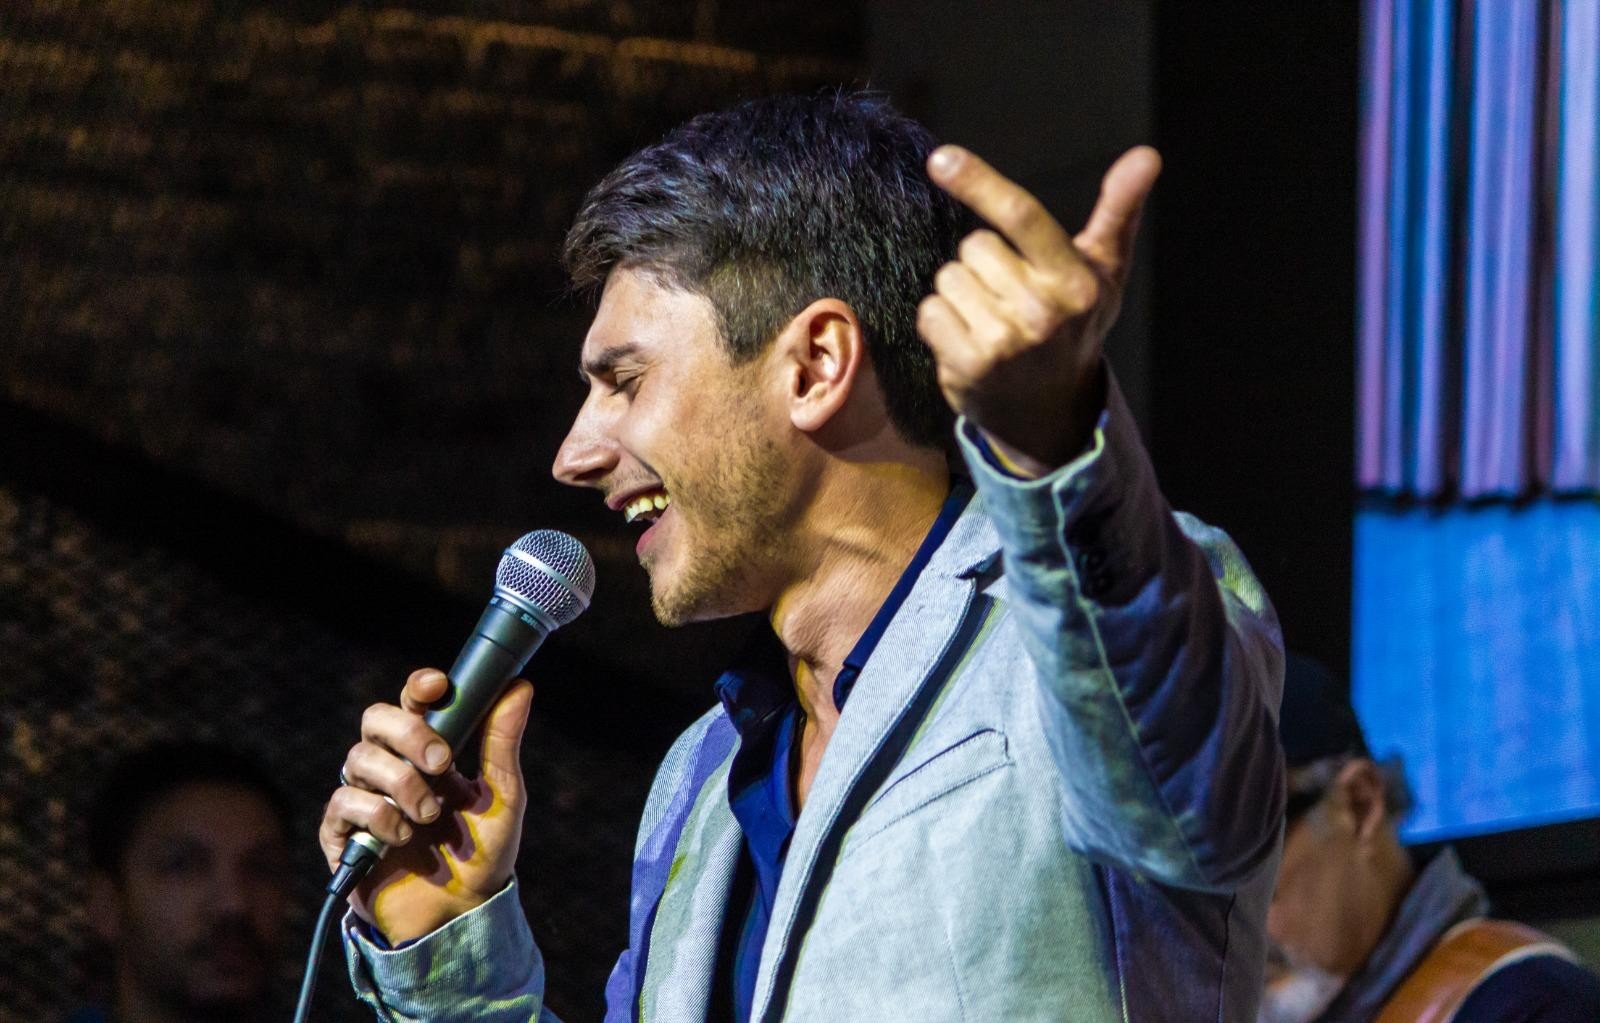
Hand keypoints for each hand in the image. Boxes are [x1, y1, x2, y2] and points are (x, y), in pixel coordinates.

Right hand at [318, 668, 533, 942]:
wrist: (460, 914)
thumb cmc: (482, 852)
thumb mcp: (503, 796)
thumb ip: (502, 743)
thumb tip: (520, 687)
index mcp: (429, 750)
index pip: (413, 702)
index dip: (419, 687)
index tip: (439, 686)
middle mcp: (392, 766)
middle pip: (376, 718)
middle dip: (409, 733)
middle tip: (443, 762)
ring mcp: (364, 797)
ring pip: (358, 758)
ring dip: (402, 784)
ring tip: (429, 815)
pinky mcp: (342, 834)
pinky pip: (343, 804)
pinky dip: (377, 816)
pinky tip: (402, 837)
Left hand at [919, 144, 1161, 474]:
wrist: (1050, 410)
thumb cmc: (1076, 323)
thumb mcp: (1105, 269)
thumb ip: (1119, 210)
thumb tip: (1147, 155)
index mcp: (1076, 281)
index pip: (1022, 217)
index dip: (980, 182)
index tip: (941, 158)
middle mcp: (1042, 312)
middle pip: (974, 246)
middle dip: (984, 262)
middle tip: (1010, 293)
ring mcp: (1003, 342)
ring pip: (948, 277)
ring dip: (961, 292)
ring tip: (991, 318)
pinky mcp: (968, 366)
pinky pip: (930, 312)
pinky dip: (940, 321)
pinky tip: (968, 339)